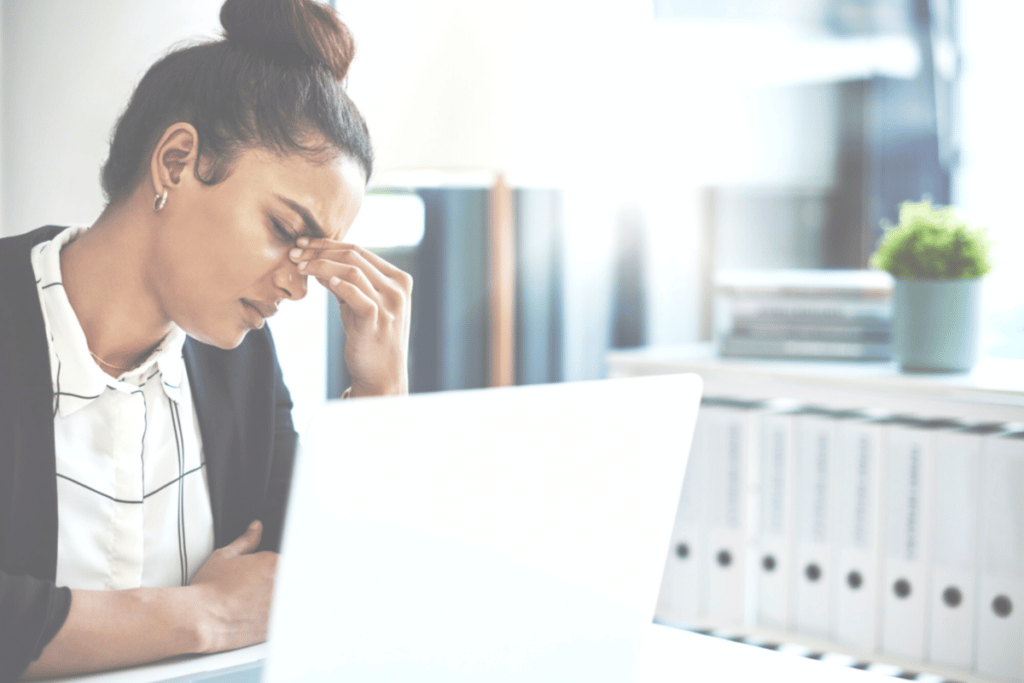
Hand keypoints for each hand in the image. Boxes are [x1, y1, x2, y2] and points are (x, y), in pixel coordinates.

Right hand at [188, 520, 277, 653]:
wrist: (199, 619)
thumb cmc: (208, 589)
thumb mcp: (225, 556)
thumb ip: (247, 540)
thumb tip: (256, 528)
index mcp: (275, 563)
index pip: (285, 562)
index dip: (274, 570)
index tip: (262, 576)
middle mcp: (282, 585)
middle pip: (291, 582)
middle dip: (277, 585)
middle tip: (255, 591)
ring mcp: (280, 608)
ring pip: (287, 601)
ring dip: (276, 601)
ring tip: (255, 605)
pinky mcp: (275, 628)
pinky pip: (281, 622)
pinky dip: (274, 620)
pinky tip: (257, 618)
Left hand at [290, 237, 412, 396]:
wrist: (382, 376)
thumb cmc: (370, 339)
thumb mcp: (360, 305)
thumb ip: (347, 282)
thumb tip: (319, 260)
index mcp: (398, 279)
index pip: (360, 250)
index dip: (328, 244)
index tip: (303, 243)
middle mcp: (397, 288)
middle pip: (354, 255)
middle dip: (320, 250)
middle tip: (294, 251)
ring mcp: (389, 304)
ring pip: (351, 270)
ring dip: (320, 264)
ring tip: (298, 266)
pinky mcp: (376, 319)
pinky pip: (355, 293)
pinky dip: (337, 283)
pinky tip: (318, 279)